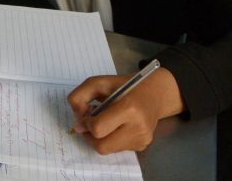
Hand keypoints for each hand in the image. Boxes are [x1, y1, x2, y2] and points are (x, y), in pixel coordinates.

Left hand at [68, 67, 184, 154]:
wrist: (153, 94)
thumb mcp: (98, 82)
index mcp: (129, 108)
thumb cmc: (123, 86)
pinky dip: (110, 139)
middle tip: (90, 122)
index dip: (86, 123)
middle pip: (101, 146)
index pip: (98, 129)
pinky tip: (116, 126)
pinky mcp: (143, 146)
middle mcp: (138, 127)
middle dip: (90, 136)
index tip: (87, 114)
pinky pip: (117, 149)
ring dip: (99, 138)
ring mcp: (142, 139)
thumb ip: (79, 97)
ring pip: (108, 150)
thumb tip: (77, 124)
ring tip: (104, 122)